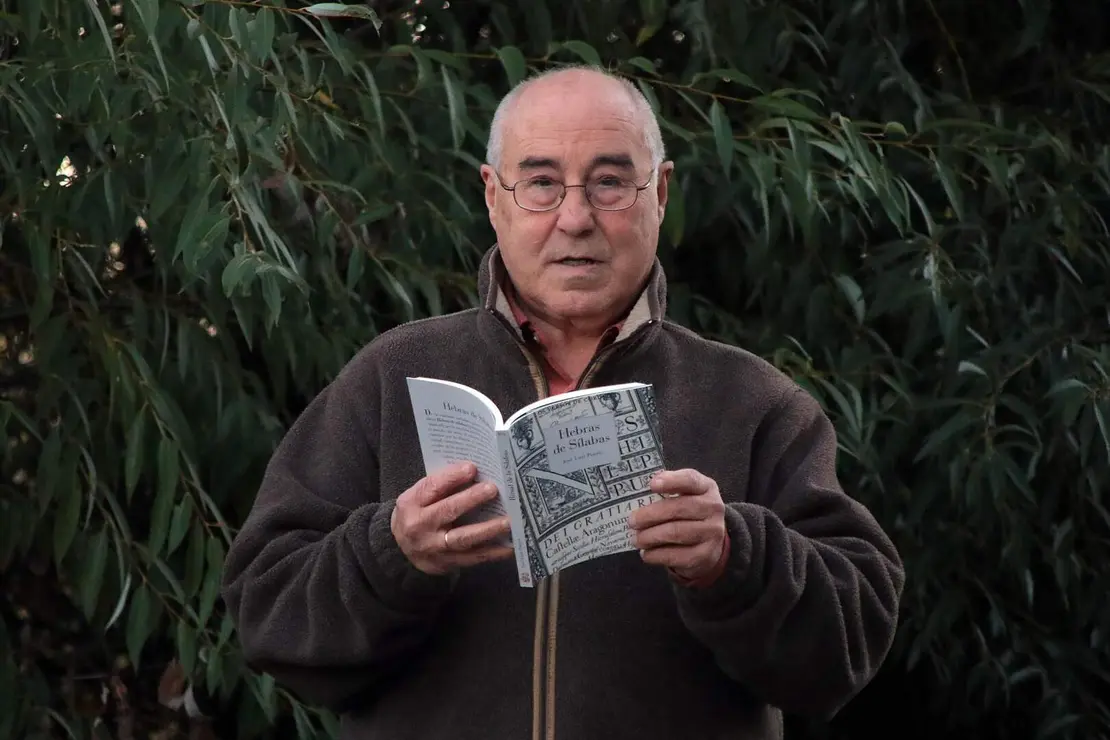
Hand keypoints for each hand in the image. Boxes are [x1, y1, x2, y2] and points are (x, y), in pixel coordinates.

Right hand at [391, 462, 513, 575]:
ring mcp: (433, 548)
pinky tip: (509, 547)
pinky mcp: (446, 563)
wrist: (399, 550)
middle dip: (471, 499)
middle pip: (448, 511)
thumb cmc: (417, 514)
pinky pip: (472, 558)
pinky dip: (492, 553)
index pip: (432, 487)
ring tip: (507, 521)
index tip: (472, 468)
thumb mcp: (418, 497)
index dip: (452, 477)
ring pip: (463, 538)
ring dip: (487, 530)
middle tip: (493, 490)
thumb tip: (474, 472)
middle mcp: (420, 526)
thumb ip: (440, 485)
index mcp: (411, 504)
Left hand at [628, 469, 726, 581]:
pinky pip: (676, 555)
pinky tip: (646, 553)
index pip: (690, 480)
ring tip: (636, 539)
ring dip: (650, 536)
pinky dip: (656, 555)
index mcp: (706, 488)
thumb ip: (669, 488)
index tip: (651, 485)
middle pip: (679, 508)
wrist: (711, 542)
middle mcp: (713, 508)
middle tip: (632, 521)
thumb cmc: (690, 512)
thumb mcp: (687, 494)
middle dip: (650, 515)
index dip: (671, 481)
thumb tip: (643, 490)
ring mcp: (712, 532)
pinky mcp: (706, 555)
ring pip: (676, 533)